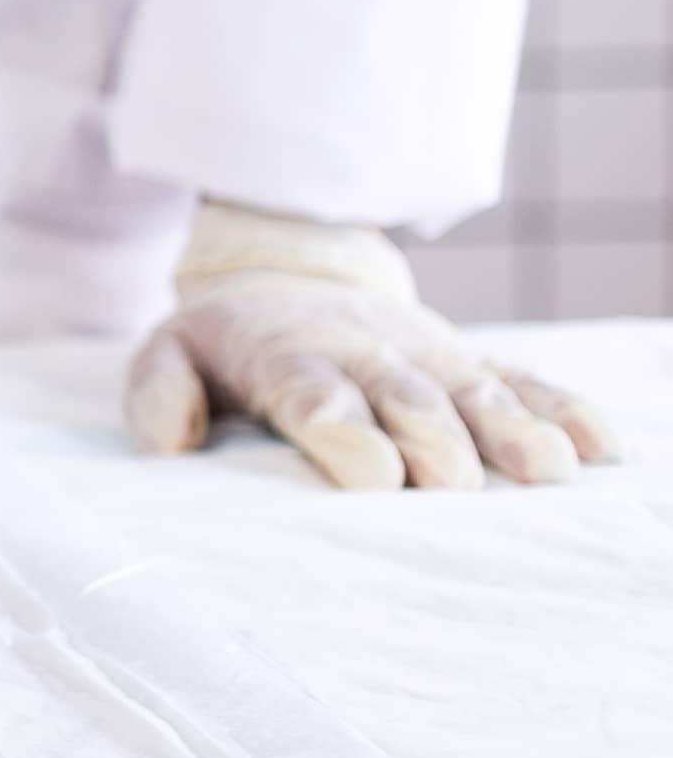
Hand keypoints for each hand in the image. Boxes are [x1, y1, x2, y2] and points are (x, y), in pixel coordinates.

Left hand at [125, 198, 625, 490]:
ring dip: (512, 429)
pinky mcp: (469, 360)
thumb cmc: (229, 341)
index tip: (371, 474)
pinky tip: (599, 449)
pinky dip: (564, 409)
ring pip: (476, 391)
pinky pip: (526, 380)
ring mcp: (428, 357)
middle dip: (435, 439)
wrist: (290, 273)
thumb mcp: (170, 351)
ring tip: (547, 470)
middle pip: (409, 399)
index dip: (344, 430)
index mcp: (291, 359)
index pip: (316, 395)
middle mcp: (367, 356)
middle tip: (456, 484)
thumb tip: (168, 445)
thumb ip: (158, 392)